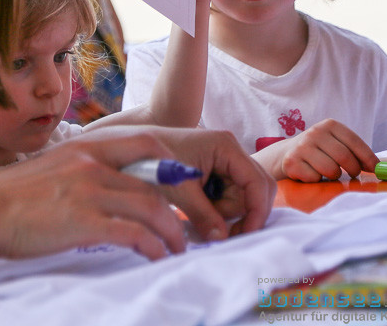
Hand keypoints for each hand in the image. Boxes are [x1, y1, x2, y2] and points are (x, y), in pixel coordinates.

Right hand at [0, 133, 189, 259]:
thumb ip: (83, 172)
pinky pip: (134, 233)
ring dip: (174, 230)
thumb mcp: (53, 169)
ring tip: (180, 248)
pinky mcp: (83, 221)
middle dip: (185, 200)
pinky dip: (153, 246)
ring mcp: (89, 191)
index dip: (173, 165)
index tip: (186, 188)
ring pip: (152, 205)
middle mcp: (94, 163)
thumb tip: (107, 191)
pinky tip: (157, 257)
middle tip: (195, 221)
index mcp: (88, 148)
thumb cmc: (9, 198)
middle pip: (158, 176)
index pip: (147, 145)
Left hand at [137, 126, 275, 237]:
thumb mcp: (178, 190)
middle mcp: (230, 151)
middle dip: (239, 213)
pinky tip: (195, 210)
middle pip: (254, 190)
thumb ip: (203, 215)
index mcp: (226, 147)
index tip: (244, 235)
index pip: (257, 182)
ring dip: (223, 213)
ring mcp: (223, 161)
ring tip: (195, 214)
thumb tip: (222, 239)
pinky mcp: (215, 171)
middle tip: (217, 232)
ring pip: (240, 196)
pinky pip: (227, 196)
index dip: (256, 211)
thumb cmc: (152, 162)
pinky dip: (215, 209)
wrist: (129, 150)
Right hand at [253, 119, 377, 181]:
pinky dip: (316, 180)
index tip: (377, 170)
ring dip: (333, 176)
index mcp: (330, 125)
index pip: (355, 142)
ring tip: (327, 172)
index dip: (368, 158)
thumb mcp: (334, 144)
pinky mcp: (292, 162)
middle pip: (345, 157)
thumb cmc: (317, 152)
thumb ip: (353, 151)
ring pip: (331, 170)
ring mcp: (302, 146)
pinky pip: (315, 178)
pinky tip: (311, 174)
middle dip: (353, 170)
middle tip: (352, 175)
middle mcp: (315, 132)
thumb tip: (380, 167)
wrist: (284, 155)